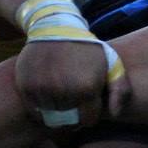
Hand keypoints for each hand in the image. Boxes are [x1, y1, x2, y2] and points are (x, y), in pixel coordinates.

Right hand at [14, 38, 128, 130]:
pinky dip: (40, 108)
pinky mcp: (26, 86)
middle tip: (73, 103)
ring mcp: (43, 89)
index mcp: (87, 88)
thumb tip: (116, 114)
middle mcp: (64, 91)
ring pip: (51, 116)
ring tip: (61, 98)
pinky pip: (34, 110)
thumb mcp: (111, 64)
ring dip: (57, 111)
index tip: (88, 108)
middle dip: (73, 115)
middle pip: (69, 120)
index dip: (89, 116)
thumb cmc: (87, 49)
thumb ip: (120, 90)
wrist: (55, 27)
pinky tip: (48, 97)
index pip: (88, 120)